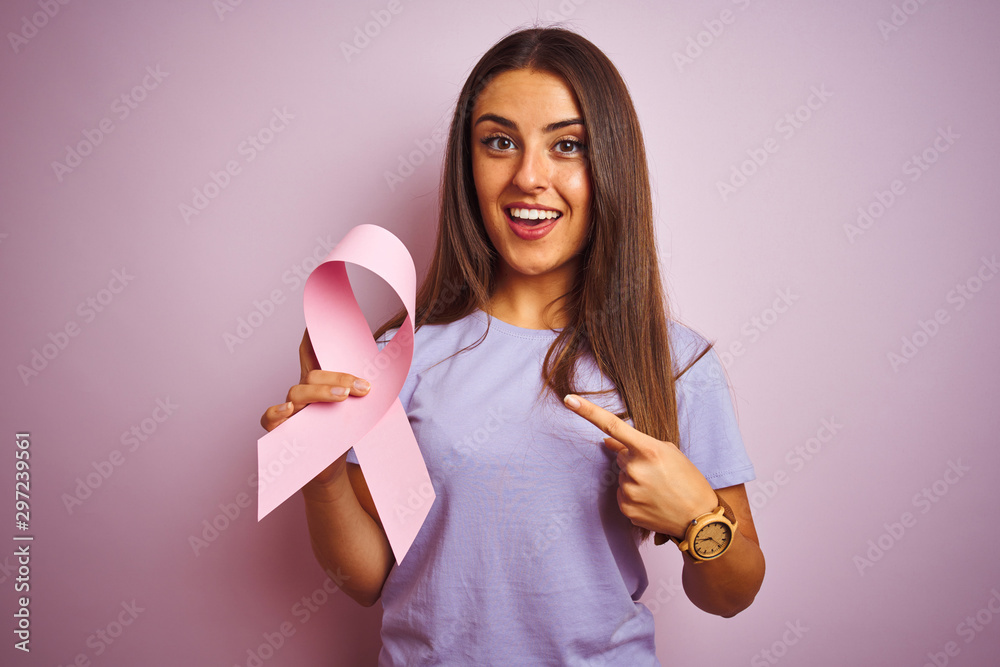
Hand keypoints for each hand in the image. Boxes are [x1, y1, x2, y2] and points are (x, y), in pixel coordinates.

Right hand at [259, 329, 371, 489]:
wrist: (331, 466)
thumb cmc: (343, 433)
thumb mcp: (358, 408)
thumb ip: (364, 390)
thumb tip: (390, 369)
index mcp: (320, 382)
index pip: (313, 354)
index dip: (314, 335)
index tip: (322, 318)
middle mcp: (303, 392)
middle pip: (313, 374)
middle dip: (339, 377)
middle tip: (363, 387)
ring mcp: (291, 410)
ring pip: (297, 391)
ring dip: (320, 392)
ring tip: (343, 397)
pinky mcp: (282, 430)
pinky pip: (270, 418)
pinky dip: (277, 413)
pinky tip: (289, 411)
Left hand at [562, 393, 717, 537]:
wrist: (699, 518)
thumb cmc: (688, 480)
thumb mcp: (668, 452)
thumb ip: (635, 445)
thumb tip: (607, 441)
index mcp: (648, 450)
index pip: (612, 425)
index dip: (588, 410)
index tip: (569, 399)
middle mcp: (635, 469)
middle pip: (621, 456)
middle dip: (634, 460)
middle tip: (658, 472)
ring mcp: (629, 491)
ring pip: (621, 475)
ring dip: (634, 478)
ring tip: (658, 488)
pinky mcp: (626, 509)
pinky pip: (621, 494)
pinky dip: (634, 495)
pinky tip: (652, 500)